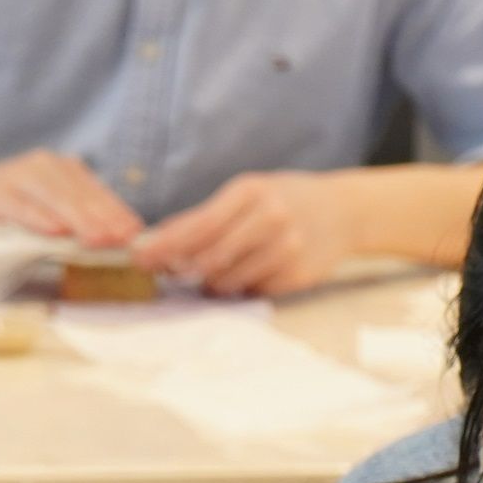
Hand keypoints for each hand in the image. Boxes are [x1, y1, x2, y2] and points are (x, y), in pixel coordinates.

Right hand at [0, 149, 144, 246]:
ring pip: (57, 200)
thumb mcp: (41, 214)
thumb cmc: (0, 212)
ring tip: (100, 240)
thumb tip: (109, 240)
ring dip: (80, 221)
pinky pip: (22, 207)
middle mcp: (43, 165)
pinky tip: (56, 233)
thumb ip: (70, 221)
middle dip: (105, 219)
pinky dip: (39, 219)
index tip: (136, 233)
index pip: (96, 191)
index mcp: (59, 168)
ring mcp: (18, 176)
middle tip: (125, 240)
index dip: (117, 212)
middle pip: (80, 195)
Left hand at [129, 171, 357, 296]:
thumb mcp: (247, 194)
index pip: (199, 225)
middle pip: (209, 257)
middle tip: (169, 273)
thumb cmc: (282, 201)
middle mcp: (271, 217)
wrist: (341, 212)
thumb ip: (208, 215)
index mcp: (251, 191)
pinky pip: (251, 291)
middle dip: (182, 269)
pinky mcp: (297, 275)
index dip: (165, 246)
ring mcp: (287, 248)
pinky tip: (249, 272)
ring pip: (227, 280)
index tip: (141, 259)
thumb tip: (160, 239)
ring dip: (211, 282)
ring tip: (214, 272)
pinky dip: (241, 287)